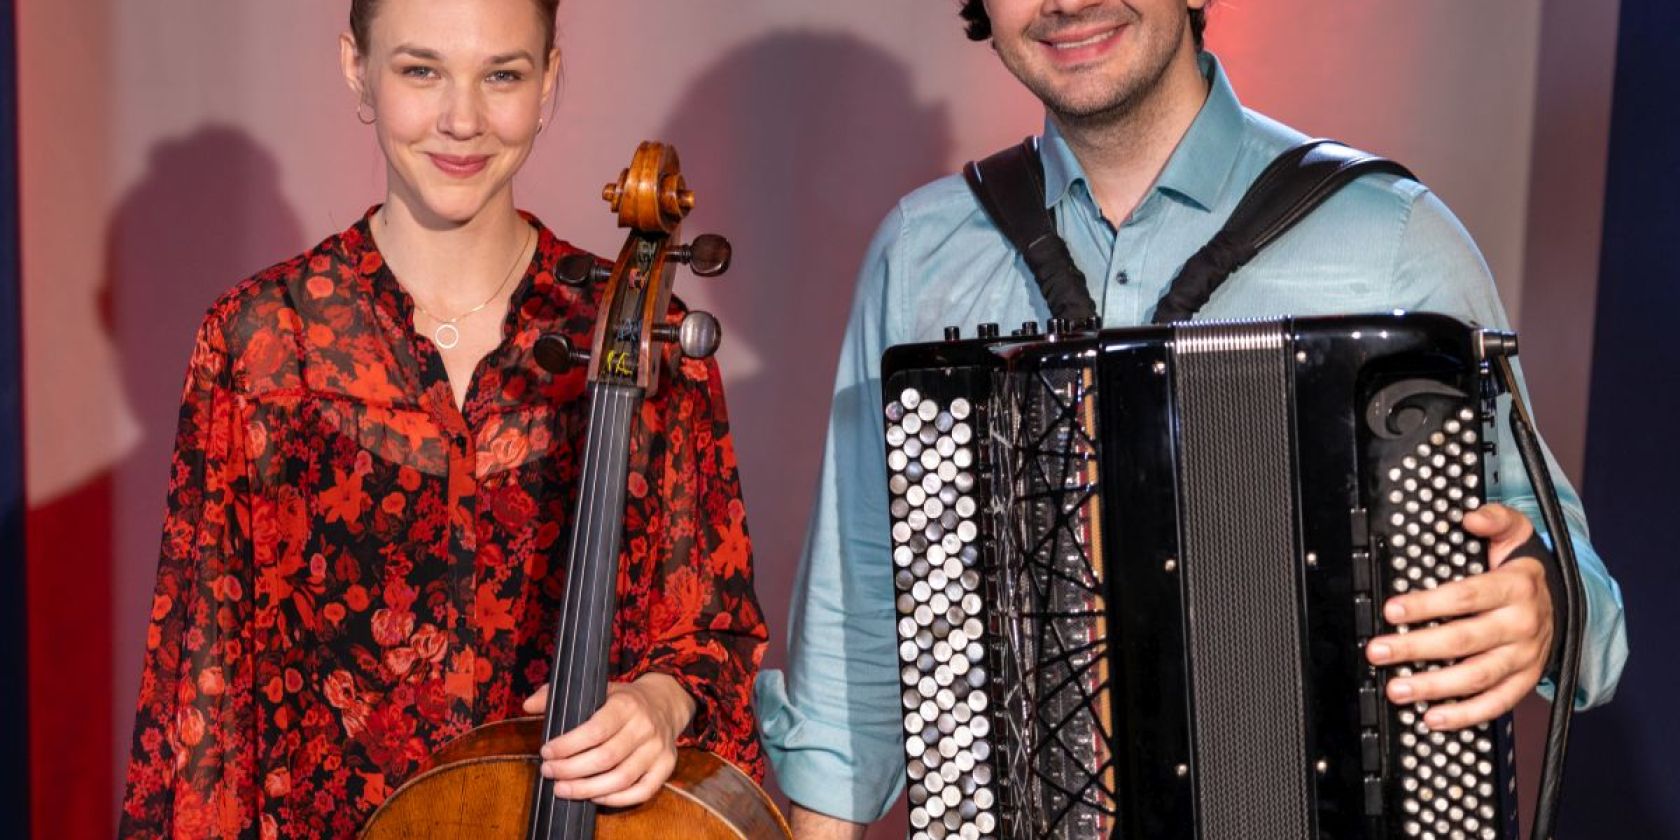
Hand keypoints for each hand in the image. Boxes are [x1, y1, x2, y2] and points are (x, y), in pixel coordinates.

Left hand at [522, 673, 694, 806]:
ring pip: (621, 778)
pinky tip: (593, 798)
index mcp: (626, 704)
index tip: (546, 752)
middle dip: (571, 770)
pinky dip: (615, 799)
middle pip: (606, 758)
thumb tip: (528, 706)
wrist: (665, 703)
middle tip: (548, 772)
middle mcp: (645, 727)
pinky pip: (641, 791)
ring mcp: (657, 749)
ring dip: (587, 789)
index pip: (595, 730)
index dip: (568, 745)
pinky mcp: (666, 767)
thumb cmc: (623, 700)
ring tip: (562, 789)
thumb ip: (558, 694)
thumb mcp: (596, 689)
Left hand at [1364, 503, 1554, 730]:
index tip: (1392, 610)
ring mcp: (1525, 657)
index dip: (1427, 605)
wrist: (1564, 603)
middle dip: (1415, 648)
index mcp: (1515, 587)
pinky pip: (1496, 704)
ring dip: (1434, 687)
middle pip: (1463, 640)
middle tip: (1378, 651)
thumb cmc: (1522, 570)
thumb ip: (1495, 520)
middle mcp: (1522, 624)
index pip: (1465, 597)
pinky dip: (1465, 715)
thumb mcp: (1516, 534)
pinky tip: (1432, 718)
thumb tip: (1471, 517)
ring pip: (1476, 677)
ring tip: (1397, 689)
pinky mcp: (1526, 681)